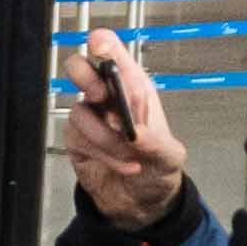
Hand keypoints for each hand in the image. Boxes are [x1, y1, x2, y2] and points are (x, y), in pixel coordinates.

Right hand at [65, 31, 188, 229]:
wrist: (142, 201)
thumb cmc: (158, 167)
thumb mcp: (170, 155)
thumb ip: (154, 140)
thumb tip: (133, 132)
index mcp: (133, 86)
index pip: (111, 52)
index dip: (102, 44)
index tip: (100, 48)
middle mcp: (107, 97)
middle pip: (78, 67)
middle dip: (87, 80)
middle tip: (102, 98)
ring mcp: (89, 118)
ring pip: (78, 111)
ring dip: (105, 137)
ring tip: (128, 153)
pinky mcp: (76, 140)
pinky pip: (78, 139)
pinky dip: (102, 154)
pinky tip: (122, 163)